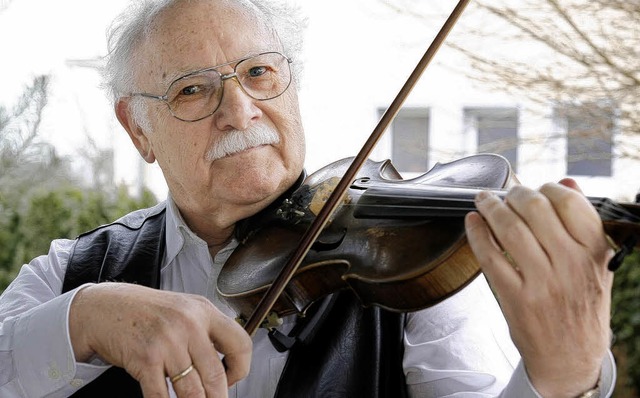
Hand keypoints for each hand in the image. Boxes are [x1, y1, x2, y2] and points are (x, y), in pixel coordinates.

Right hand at [69, 282, 251, 397]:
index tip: (232, 379)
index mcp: (204, 311)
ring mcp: (167, 342)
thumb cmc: (146, 311)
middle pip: (216, 375)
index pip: (240, 344)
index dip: (241, 368)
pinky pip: (161, 396)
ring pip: (192, 391)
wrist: (104, 307)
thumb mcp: (184, 309)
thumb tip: (227, 362)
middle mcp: (189, 324)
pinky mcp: (145, 358)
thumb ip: (206, 330)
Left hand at [464, 180, 613, 396]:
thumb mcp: (595, 266)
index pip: (570, 203)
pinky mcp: (515, 298)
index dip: (548, 187)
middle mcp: (570, 266)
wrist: (569, 358)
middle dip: (514, 194)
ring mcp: (542, 283)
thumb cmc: (580, 307)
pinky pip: (490, 257)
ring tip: (483, 200)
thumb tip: (567, 182)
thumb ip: (582, 223)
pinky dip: (477, 234)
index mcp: (593, 254)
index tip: (536, 187)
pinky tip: (473, 222)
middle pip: (535, 209)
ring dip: (491, 208)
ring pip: (510, 229)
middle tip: (505, 192)